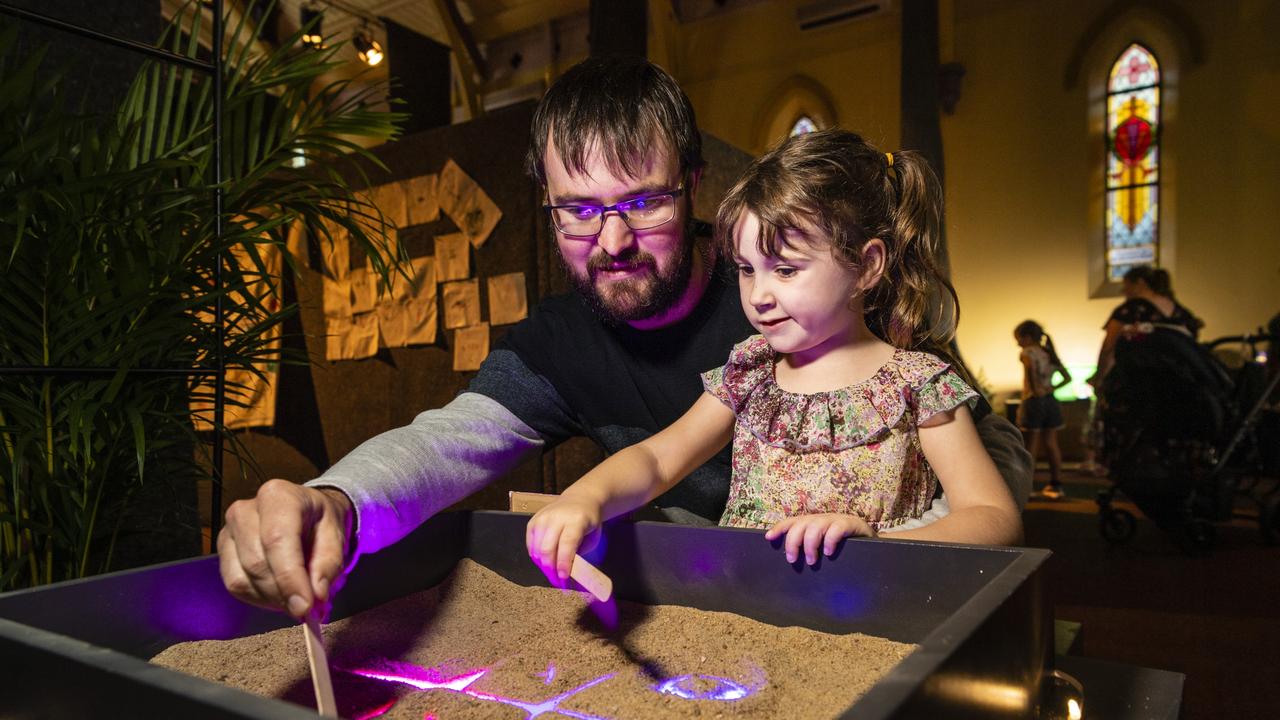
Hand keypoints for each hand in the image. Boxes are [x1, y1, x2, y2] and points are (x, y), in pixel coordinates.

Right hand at [217, 479, 352, 620]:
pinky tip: (280, 595)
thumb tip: (316, 598)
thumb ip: (329, 566)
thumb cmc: (321, 523)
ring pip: (242, 579)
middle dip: (283, 594)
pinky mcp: (223, 550)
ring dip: (272, 599)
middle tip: (310, 609)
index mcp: (278, 496)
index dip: (289, 578)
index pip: (277, 540)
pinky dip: (259, 599)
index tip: (305, 608)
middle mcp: (245, 510)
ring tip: (297, 598)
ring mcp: (229, 530)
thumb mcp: (337, 537)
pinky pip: (235, 586)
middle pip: (257, 563)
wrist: (306, 513)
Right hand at [525, 496, 602, 587]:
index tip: (563, 579)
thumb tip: (567, 574)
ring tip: (552, 573)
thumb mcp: (593, 537)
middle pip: (547, 548)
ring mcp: (542, 517)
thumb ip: (580, 554)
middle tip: (557, 582)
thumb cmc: (589, 522)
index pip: (567, 544)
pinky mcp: (533, 521)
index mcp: (576, 519)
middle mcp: (557, 516)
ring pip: (536, 549)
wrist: (580, 499)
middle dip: (551, 569)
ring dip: (543, 565)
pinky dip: (536, 557)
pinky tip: (545, 562)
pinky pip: (530, 545)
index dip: (563, 563)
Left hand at [764, 513, 875, 564]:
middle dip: (793, 542)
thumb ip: (809, 549)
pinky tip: (829, 553)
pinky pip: (836, 529)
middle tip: (793, 560)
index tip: (769, 538)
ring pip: (815, 527)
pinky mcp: (850, 523)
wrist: (872, 542)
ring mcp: (835, 519)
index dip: (779, 528)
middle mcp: (821, 519)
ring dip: (810, 545)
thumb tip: (791, 560)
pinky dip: (830, 541)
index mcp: (812, 523)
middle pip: (800, 525)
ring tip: (812, 561)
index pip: (792, 522)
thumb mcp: (823, 547)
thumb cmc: (844, 547)